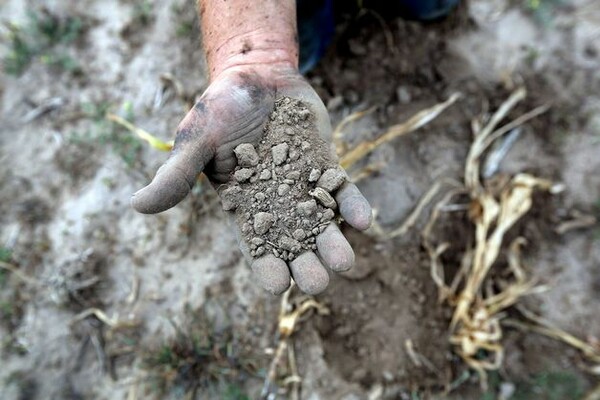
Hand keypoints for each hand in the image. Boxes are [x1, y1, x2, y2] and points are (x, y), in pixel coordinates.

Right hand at [131, 66, 371, 294]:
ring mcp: (305, 188)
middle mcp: (277, 206)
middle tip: (316, 281)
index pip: (256, 248)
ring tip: (344, 260)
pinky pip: (342, 193)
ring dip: (334, 245)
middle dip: (305, 267)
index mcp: (244, 209)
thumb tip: (136, 206)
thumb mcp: (196, 139)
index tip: (277, 283)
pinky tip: (363, 221)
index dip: (267, 268)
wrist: (256, 75)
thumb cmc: (220, 108)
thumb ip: (175, 173)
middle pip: (294, 246)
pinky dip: (353, 207)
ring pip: (322, 227)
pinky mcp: (327, 168)